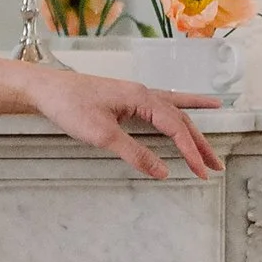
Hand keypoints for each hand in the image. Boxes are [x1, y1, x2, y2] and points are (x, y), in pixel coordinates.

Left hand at [22, 63, 223, 180]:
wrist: (45, 89)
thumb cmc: (69, 106)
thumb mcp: (102, 135)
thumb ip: (134, 154)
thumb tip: (161, 171)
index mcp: (141, 98)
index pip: (176, 127)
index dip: (191, 151)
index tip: (202, 170)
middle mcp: (143, 93)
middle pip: (181, 120)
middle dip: (200, 144)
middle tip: (216, 166)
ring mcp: (136, 94)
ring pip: (175, 112)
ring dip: (193, 131)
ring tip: (212, 144)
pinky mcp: (127, 98)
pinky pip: (162, 104)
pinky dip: (180, 108)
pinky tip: (190, 107)